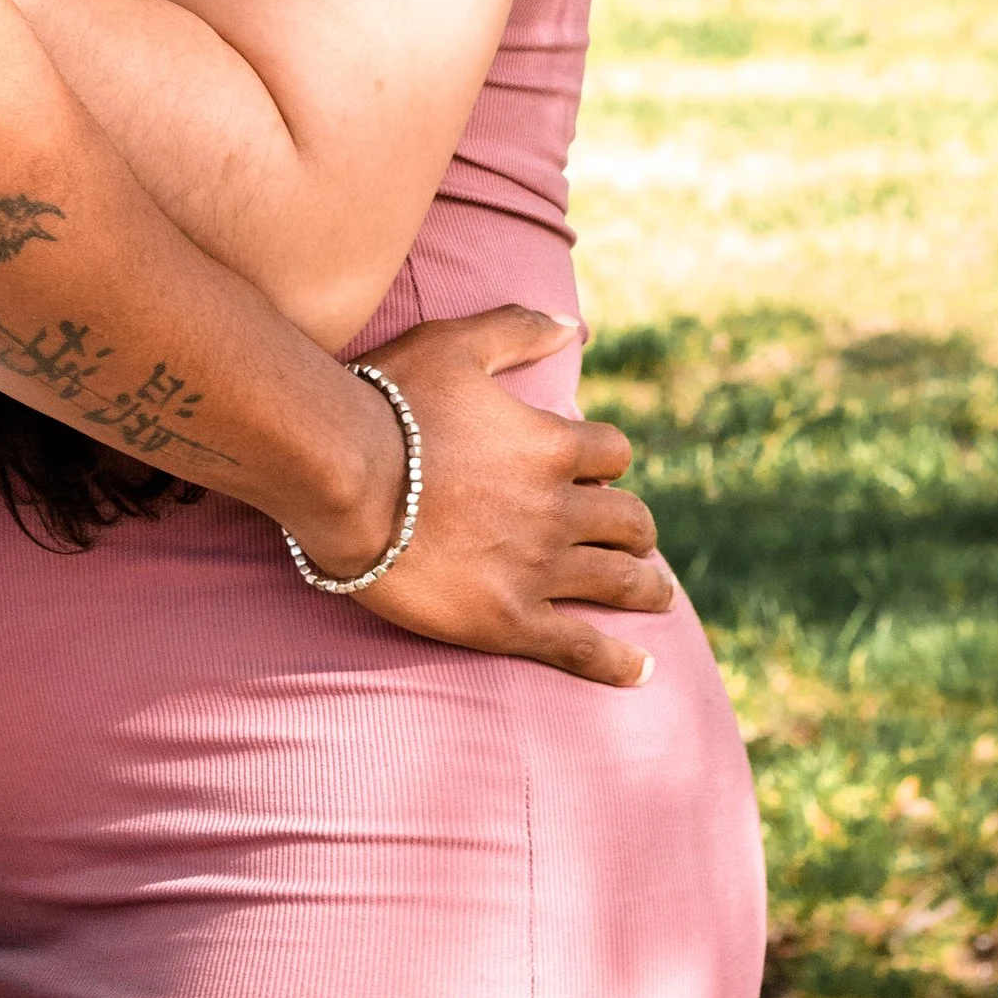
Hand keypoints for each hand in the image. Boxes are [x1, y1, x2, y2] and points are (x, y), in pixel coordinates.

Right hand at [335, 308, 671, 685]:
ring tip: (657, 594)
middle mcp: (556, 509)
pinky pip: (582, 648)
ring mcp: (537, 569)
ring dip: (646, 586)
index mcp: (549, 445)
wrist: (340, 477)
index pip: (613, 453)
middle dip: (637, 529)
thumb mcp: (453, 345)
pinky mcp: (509, 620)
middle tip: (637, 540)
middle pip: (629, 521)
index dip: (608, 461)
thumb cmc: (388, 403)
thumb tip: (572, 325)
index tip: (598, 473)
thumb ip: (516, 330)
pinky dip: (619, 663)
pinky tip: (643, 672)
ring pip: (620, 581)